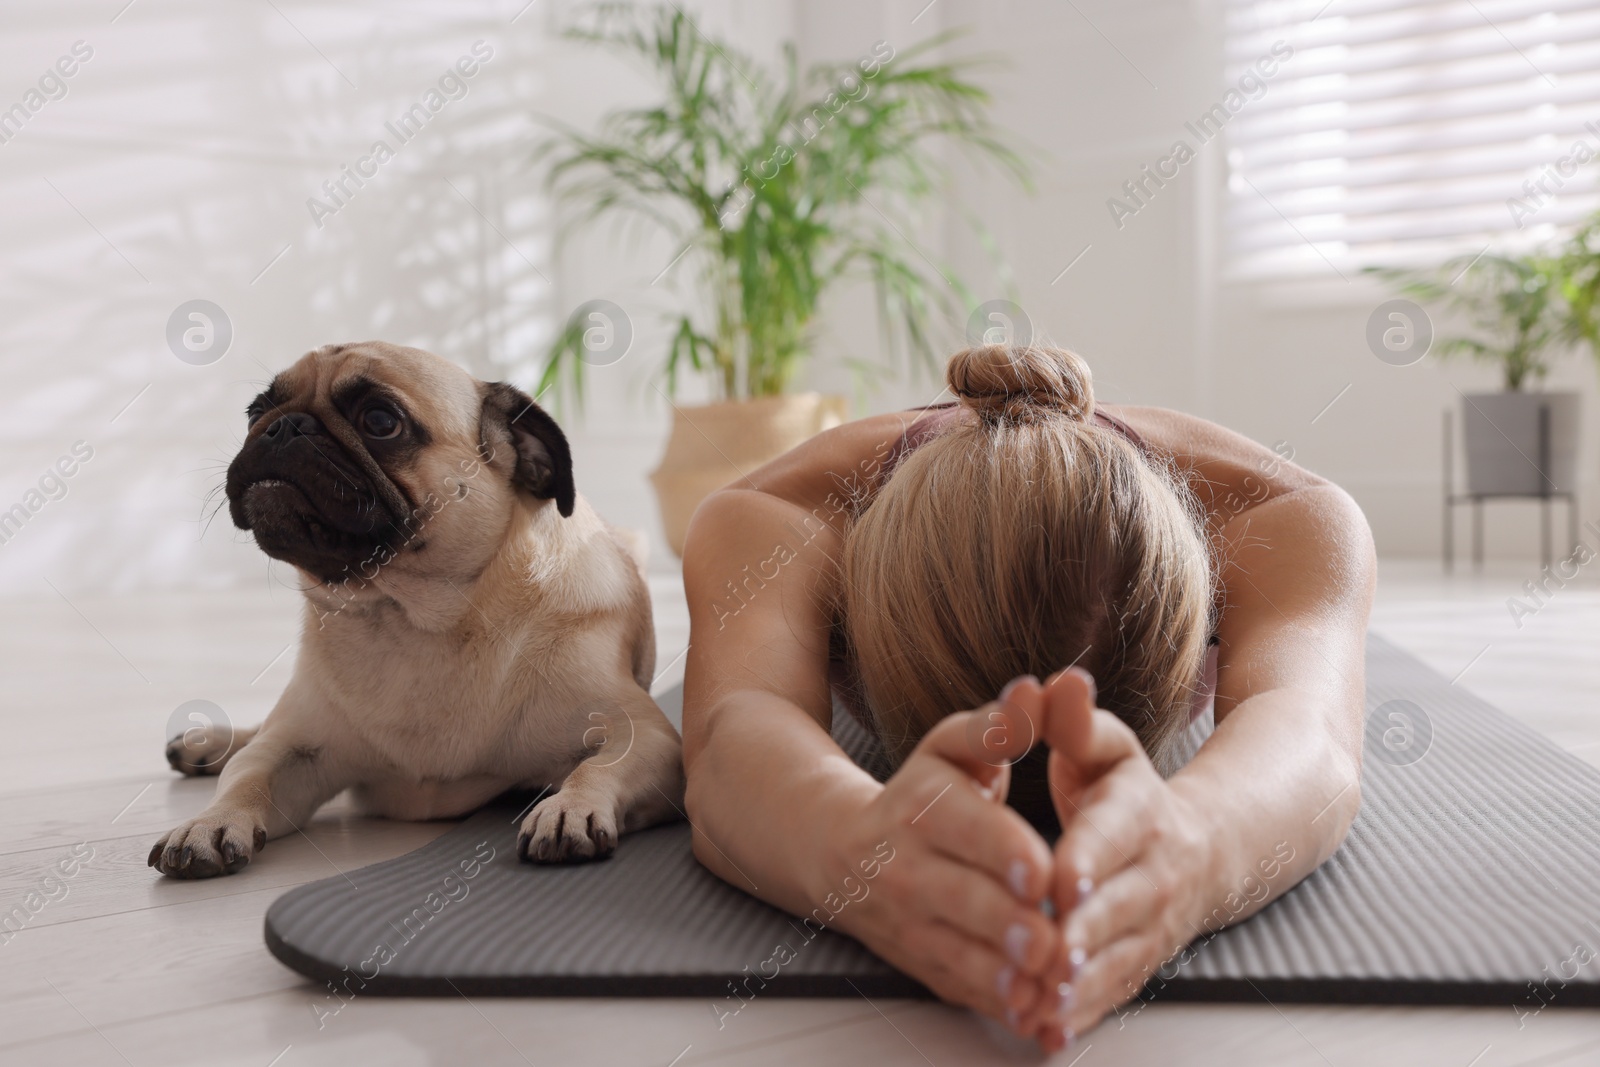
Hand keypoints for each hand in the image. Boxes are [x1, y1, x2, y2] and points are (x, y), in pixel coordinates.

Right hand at [820, 677, 1062, 1035]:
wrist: (840, 852)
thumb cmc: (921, 793)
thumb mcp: (952, 749)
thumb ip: (1000, 725)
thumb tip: (1038, 689)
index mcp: (924, 809)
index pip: (969, 830)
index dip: (1006, 850)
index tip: (1041, 870)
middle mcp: (910, 869)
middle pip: (964, 900)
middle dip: (1007, 923)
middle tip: (1051, 940)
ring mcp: (912, 922)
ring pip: (960, 954)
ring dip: (1004, 974)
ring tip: (1047, 981)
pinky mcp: (922, 962)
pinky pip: (960, 988)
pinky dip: (996, 1003)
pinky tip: (1033, 1011)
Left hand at [1028, 668, 1213, 1051]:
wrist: (1203, 847)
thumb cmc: (1128, 791)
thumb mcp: (1106, 747)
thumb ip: (1075, 720)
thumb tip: (1059, 681)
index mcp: (1138, 813)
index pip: (1114, 834)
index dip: (1089, 855)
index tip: (1062, 878)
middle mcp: (1152, 873)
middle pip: (1119, 907)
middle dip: (1084, 933)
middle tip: (1047, 954)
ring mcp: (1150, 924)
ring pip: (1118, 960)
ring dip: (1081, 987)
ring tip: (1040, 1005)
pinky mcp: (1141, 961)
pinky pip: (1114, 994)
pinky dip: (1082, 1018)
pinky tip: (1047, 1037)